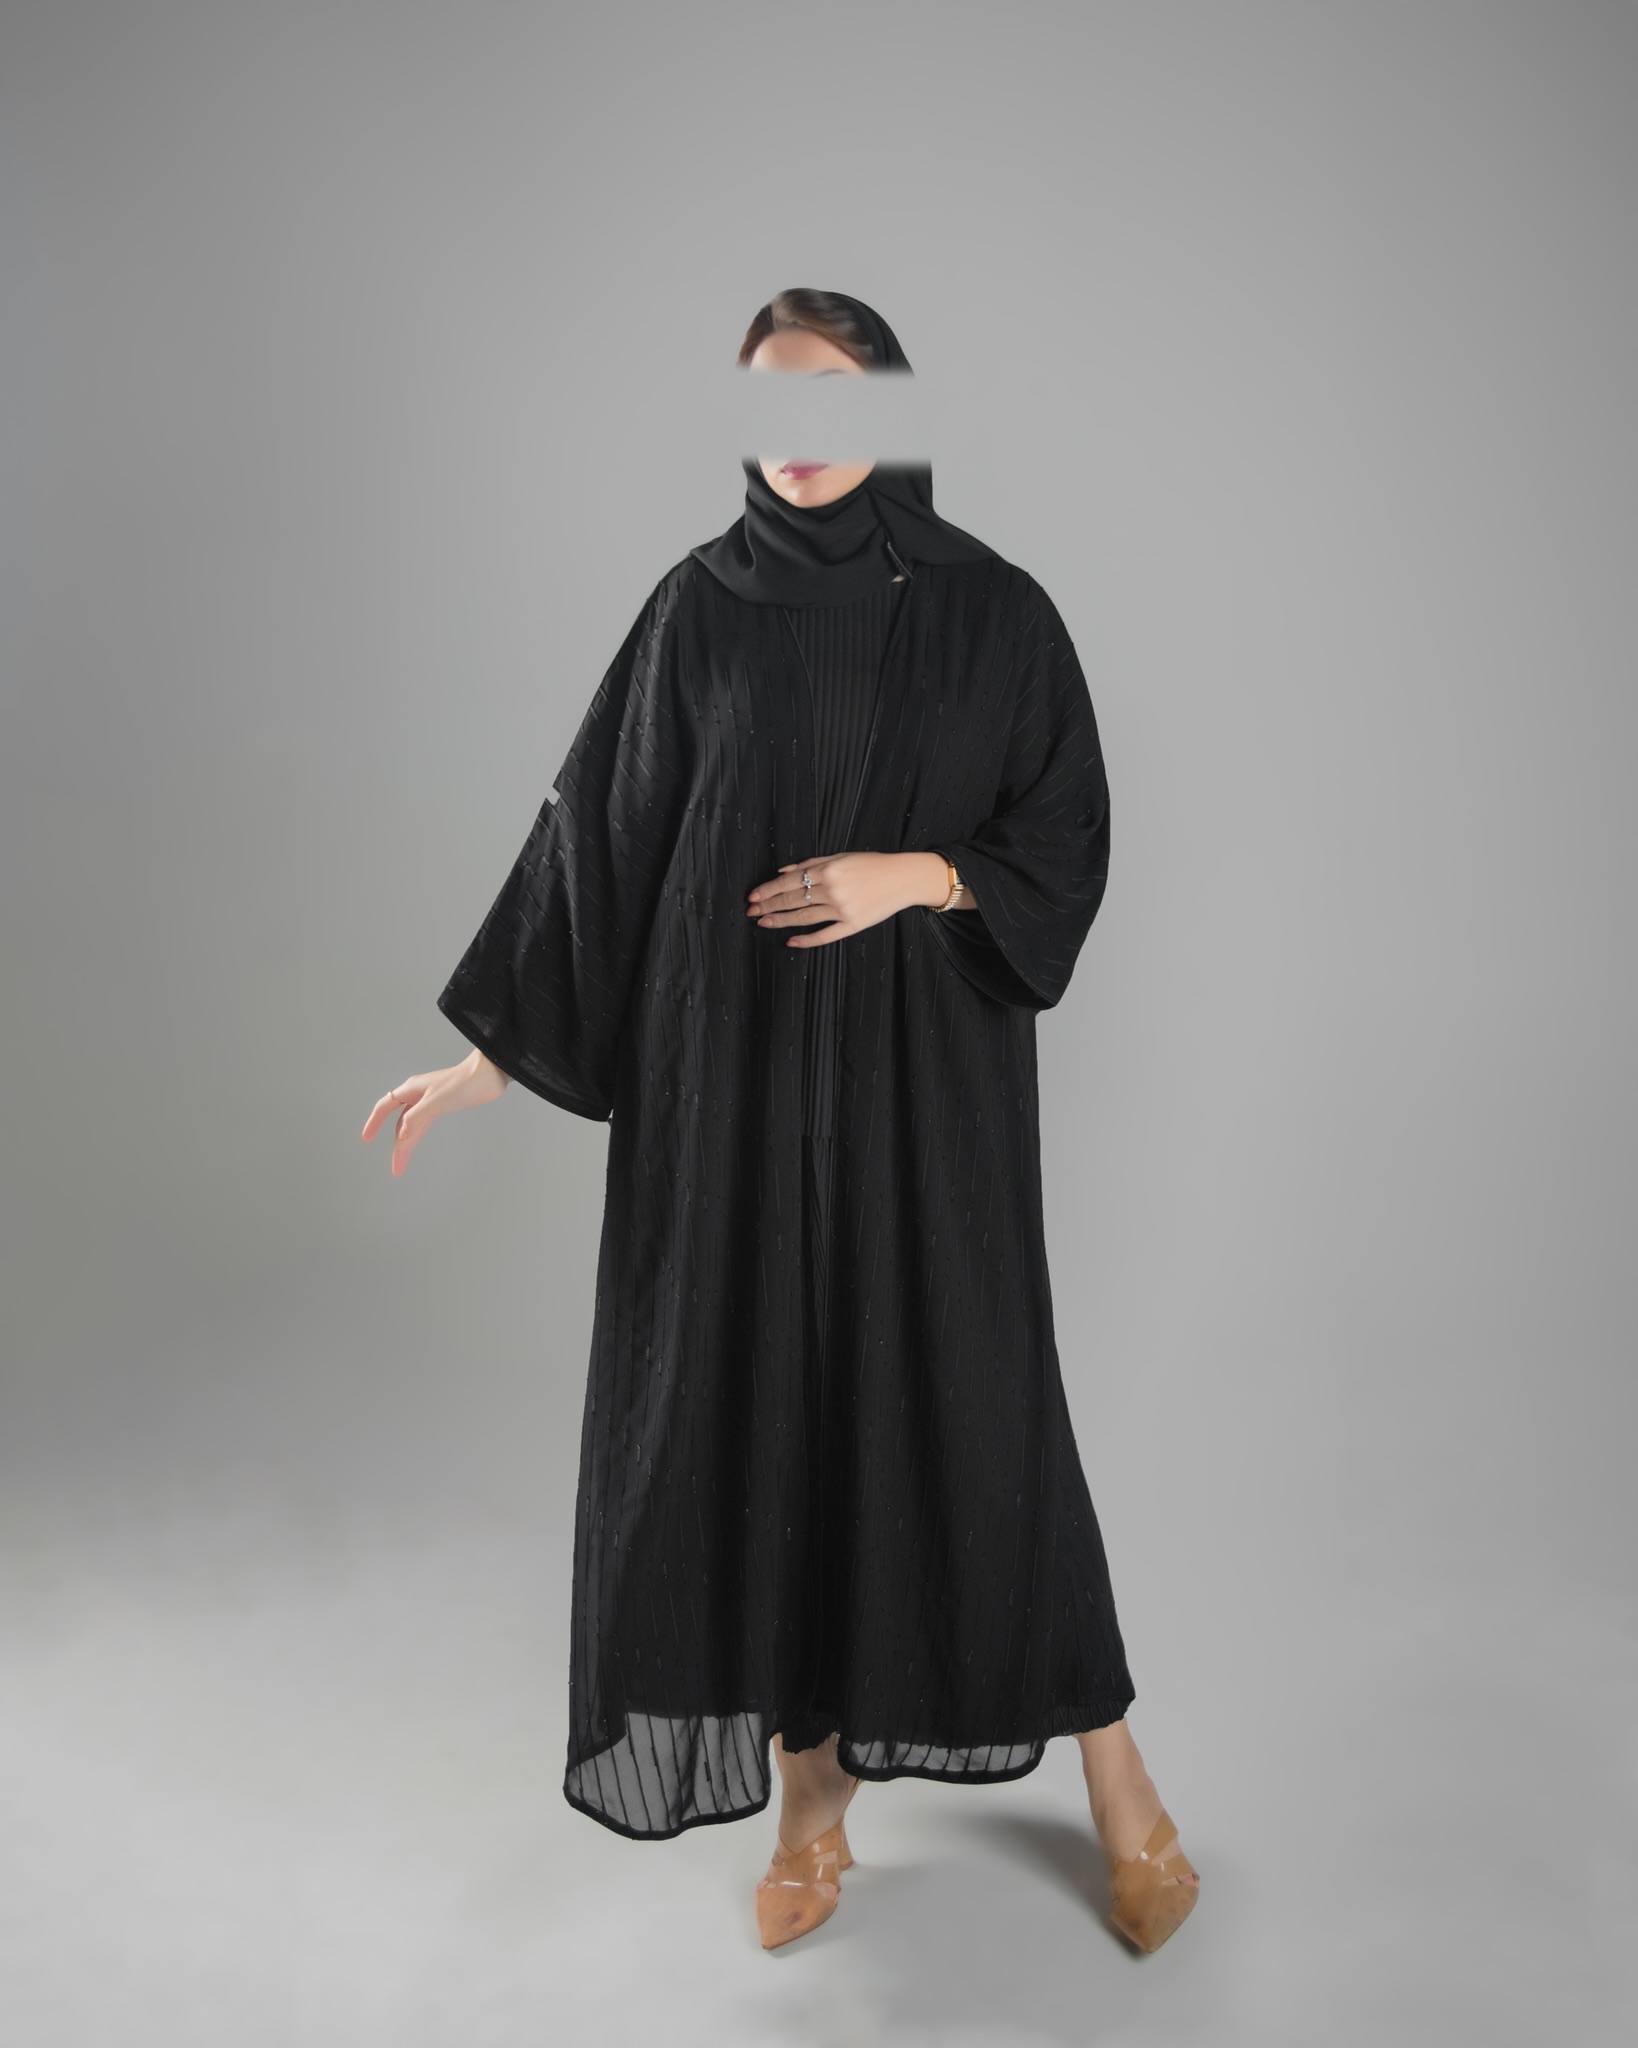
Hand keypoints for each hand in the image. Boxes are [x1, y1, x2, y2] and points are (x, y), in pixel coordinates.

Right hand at [361, 1048, 509, 1175]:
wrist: (488, 1075)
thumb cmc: (464, 1083)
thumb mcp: (437, 1101)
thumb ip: (417, 1118)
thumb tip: (402, 1135)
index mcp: (412, 1089)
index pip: (385, 1107)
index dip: (374, 1122)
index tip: (367, 1138)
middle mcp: (417, 1095)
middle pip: (399, 1123)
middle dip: (396, 1146)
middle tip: (396, 1167)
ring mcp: (430, 1101)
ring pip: (411, 1126)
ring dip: (407, 1145)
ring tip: (402, 1165)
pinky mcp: (443, 1106)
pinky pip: (423, 1124)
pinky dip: (417, 1135)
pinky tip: (414, 1142)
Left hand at [746, 850, 951, 948]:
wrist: (903, 878)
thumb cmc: (873, 864)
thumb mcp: (841, 856)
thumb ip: (811, 863)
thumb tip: (783, 871)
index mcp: (829, 869)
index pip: (790, 881)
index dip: (768, 889)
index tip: (753, 896)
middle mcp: (833, 889)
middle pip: (792, 899)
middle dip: (769, 905)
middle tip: (751, 911)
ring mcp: (842, 909)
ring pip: (804, 917)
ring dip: (780, 921)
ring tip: (763, 923)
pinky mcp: (853, 925)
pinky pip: (824, 935)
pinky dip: (806, 940)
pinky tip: (791, 941)